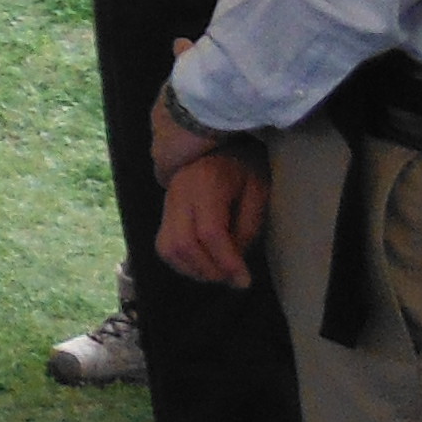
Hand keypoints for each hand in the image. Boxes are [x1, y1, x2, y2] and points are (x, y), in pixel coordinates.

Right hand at [157, 149, 270, 286]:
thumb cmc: (242, 165)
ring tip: (218, 273)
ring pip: (168, 249)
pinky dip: (181, 263)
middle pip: (182, 244)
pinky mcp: (163, 212)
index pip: (210, 231)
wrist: (212, 141)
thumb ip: (248, 225)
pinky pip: (164, 246)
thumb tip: (236, 261)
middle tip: (232, 279)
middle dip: (209, 270)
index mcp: (207, 184)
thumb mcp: (257, 189)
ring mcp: (167, 204)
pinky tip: (202, 265)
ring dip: (193, 270)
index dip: (226, 261)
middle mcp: (180, 195)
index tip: (245, 280)